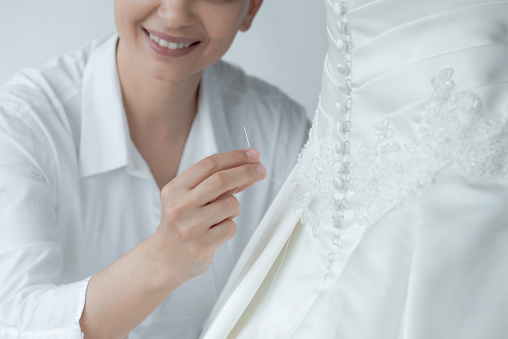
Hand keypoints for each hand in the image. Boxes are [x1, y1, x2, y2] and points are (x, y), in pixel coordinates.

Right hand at [152, 149, 265, 284]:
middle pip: (221, 180)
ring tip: (223, 215)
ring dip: (235, 207)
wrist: (165, 259)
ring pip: (230, 204)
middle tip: (261, 170)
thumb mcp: (189, 198)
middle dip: (246, 172)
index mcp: (174, 189)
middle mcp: (179, 206)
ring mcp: (189, 227)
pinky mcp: (201, 246)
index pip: (209, 164)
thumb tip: (248, 169)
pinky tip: (216, 232)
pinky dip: (230, 226)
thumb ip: (215, 184)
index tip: (253, 155)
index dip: (235, 157)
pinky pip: (230, 227)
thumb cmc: (182, 224)